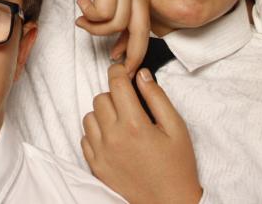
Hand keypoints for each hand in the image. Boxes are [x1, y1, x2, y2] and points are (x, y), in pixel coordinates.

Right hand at [70, 0, 150, 74]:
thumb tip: (107, 6)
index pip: (146, 25)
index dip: (134, 44)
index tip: (118, 52)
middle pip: (142, 34)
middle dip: (132, 56)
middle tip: (118, 68)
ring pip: (119, 25)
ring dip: (96, 29)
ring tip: (82, 19)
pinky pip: (104, 13)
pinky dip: (91, 15)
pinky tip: (81, 4)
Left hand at [82, 64, 201, 203]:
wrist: (169, 203)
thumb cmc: (177, 166)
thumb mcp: (177, 128)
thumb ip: (157, 98)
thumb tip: (142, 75)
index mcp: (134, 125)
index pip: (116, 84)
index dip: (119, 72)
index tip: (123, 71)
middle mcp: (113, 137)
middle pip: (100, 98)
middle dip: (114, 95)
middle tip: (131, 106)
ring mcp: (101, 153)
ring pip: (89, 116)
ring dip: (103, 114)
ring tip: (122, 123)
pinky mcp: (95, 166)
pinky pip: (85, 137)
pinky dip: (96, 133)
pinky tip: (113, 139)